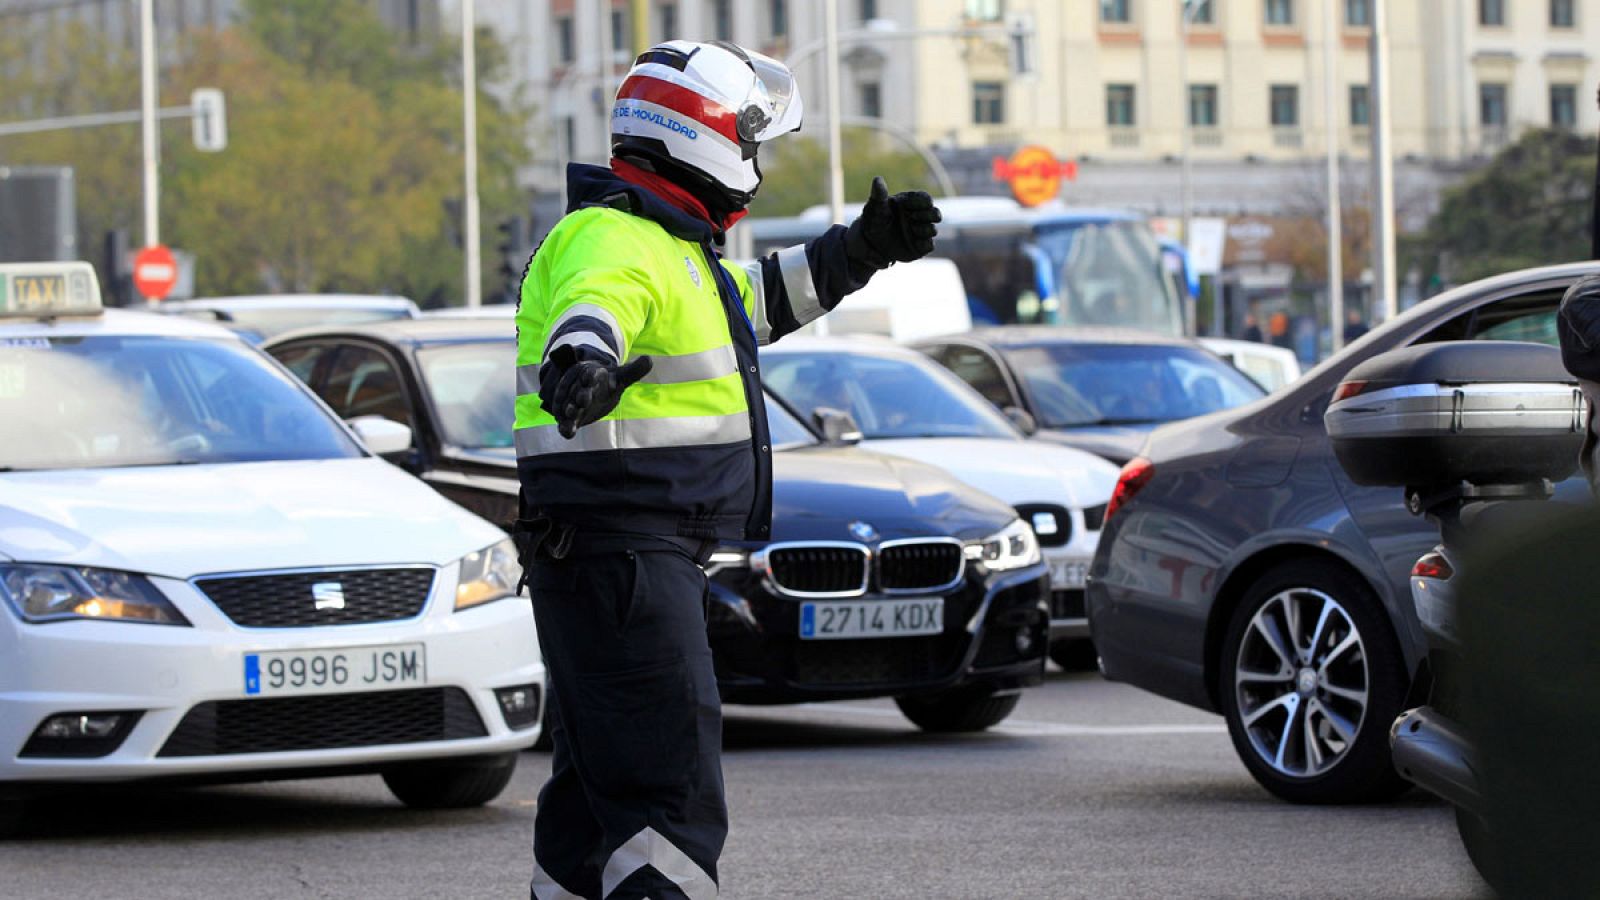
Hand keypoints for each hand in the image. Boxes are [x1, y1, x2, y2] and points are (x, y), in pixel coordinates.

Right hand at [538, 345, 653, 438]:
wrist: (590, 394)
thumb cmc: (606, 384)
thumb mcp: (620, 377)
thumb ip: (634, 371)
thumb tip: (649, 359)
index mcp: (591, 374)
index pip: (589, 373)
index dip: (589, 376)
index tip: (589, 377)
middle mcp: (579, 387)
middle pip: (577, 390)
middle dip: (579, 394)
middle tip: (581, 400)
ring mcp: (572, 402)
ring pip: (568, 404)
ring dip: (568, 409)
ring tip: (570, 414)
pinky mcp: (570, 417)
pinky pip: (566, 421)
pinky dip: (565, 427)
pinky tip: (566, 432)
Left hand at [844, 176, 941, 271]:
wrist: (870, 243)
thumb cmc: (874, 220)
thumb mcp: (875, 207)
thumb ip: (879, 194)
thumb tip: (877, 179)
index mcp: (911, 203)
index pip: (925, 199)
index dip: (922, 201)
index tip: (908, 206)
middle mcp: (919, 217)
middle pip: (935, 214)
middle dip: (929, 215)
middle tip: (913, 217)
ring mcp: (920, 232)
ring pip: (933, 230)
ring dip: (925, 230)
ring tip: (912, 229)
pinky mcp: (919, 247)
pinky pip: (929, 246)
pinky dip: (924, 245)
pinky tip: (914, 243)